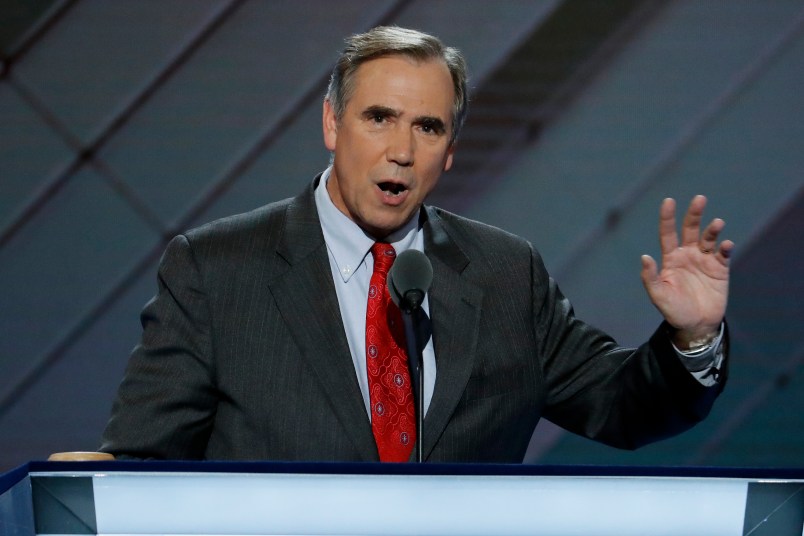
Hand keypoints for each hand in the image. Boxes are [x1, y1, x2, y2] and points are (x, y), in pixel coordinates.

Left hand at [640, 195, 732, 348]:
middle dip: (694, 214)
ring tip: (717, 223)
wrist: (696, 325)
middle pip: (690, 229)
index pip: (668, 233)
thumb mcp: (658, 295)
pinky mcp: (720, 269)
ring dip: (713, 229)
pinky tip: (727, 245)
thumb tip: (645, 257)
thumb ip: (651, 277)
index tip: (669, 201)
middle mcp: (687, 255)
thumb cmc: (674, 310)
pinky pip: (723, 254)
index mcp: (671, 258)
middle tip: (700, 199)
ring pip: (709, 238)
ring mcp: (705, 260)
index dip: (668, 217)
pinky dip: (726, 248)